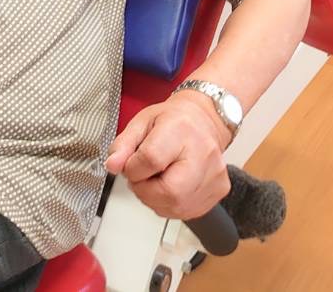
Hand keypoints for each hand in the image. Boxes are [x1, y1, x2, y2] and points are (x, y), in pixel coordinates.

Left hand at [104, 93, 231, 219]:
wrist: (204, 121)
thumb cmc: (174, 120)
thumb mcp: (141, 122)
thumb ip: (123, 145)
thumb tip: (113, 165)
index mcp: (181, 130)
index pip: (152, 160)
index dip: (133, 168)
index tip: (129, 165)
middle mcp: (203, 153)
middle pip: (169, 192)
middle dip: (144, 191)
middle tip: (140, 177)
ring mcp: (214, 175)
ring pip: (176, 207)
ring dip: (155, 200)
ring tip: (154, 180)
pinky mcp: (219, 190)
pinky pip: (186, 211)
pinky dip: (169, 205)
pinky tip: (169, 187)